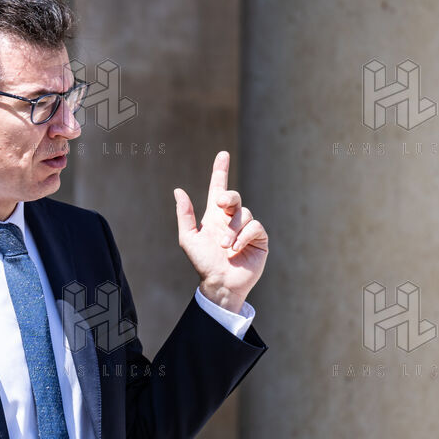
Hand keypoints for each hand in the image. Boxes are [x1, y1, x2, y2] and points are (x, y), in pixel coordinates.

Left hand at [174, 150, 266, 313]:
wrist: (219, 283)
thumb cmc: (203, 263)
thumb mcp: (188, 238)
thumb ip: (185, 214)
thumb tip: (178, 190)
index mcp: (214, 216)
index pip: (219, 188)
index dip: (220, 171)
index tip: (222, 154)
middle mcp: (231, 219)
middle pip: (234, 197)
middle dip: (229, 196)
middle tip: (221, 203)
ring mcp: (246, 228)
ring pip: (244, 213)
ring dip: (232, 229)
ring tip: (225, 246)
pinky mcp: (259, 239)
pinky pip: (255, 227)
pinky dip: (244, 236)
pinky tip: (236, 249)